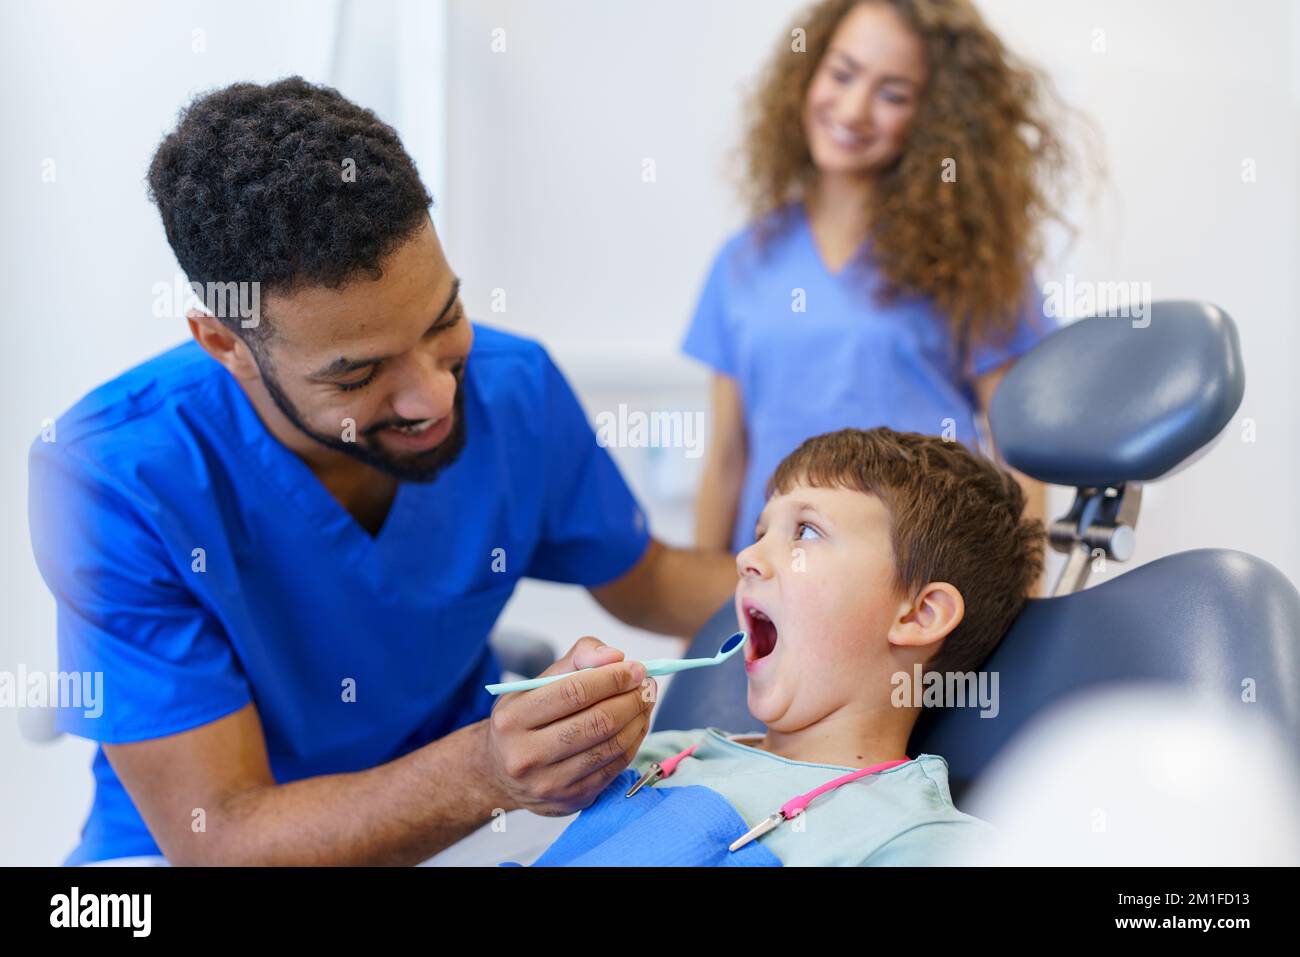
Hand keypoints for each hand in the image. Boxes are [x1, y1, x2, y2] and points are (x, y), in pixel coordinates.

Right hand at [484, 636, 656, 815]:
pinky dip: (633, 742)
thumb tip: (615, 656)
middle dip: (632, 699)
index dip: (613, 678)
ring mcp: (549, 782)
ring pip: (611, 746)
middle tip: (647, 685)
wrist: (501, 772)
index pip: (575, 692)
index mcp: (513, 718)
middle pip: (598, 722)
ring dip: (638, 720)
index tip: (636, 668)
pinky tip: (637, 725)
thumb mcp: (537, 682)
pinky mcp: (570, 799)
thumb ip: (577, 659)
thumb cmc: (525, 719)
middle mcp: (526, 755)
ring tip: (645, 702)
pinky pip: (614, 767)